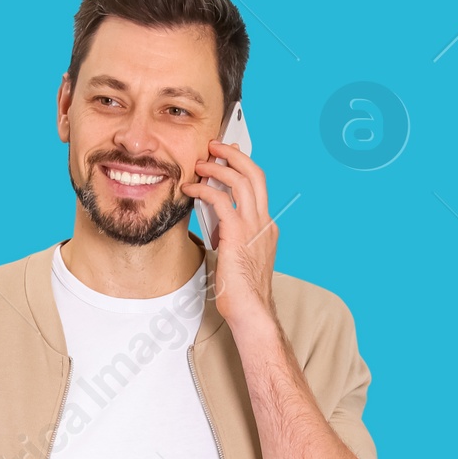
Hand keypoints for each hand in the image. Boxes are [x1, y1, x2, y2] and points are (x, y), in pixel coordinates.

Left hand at [184, 141, 277, 334]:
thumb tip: (216, 225)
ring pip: (240, 180)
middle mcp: (263, 222)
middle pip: (254, 173)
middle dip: (234, 154)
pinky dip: (204, 190)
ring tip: (200, 163)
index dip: (242, 167)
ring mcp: (253, 226)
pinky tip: (191, 189)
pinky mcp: (238, 234)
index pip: (257, 186)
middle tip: (214, 146)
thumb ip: (230, 237)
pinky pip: (221, 200)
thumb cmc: (242, 294)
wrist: (251, 312)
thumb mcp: (237, 257)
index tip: (226, 158)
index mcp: (266, 227)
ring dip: (218, 166)